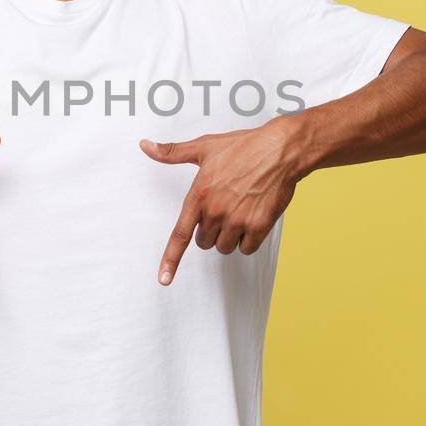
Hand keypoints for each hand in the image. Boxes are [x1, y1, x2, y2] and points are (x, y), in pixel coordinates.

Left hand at [140, 116, 304, 284]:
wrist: (280, 151)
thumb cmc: (244, 147)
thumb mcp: (204, 147)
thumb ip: (172, 152)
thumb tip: (145, 146)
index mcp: (199, 195)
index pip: (180, 234)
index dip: (170, 259)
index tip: (164, 278)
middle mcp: (216, 211)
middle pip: (204, 242)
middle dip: (210, 230)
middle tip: (223, 207)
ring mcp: (238, 220)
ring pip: (225, 247)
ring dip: (230, 236)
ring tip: (240, 210)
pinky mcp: (259, 226)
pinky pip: (247, 249)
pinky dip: (249, 240)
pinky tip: (253, 218)